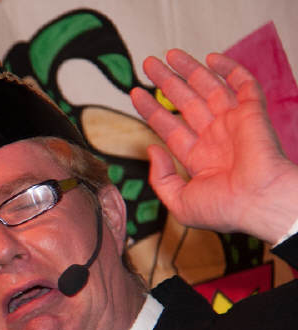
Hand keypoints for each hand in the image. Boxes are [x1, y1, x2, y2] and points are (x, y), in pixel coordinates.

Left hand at [130, 49, 297, 243]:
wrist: (258, 203)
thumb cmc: (224, 210)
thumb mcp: (179, 202)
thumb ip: (161, 178)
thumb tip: (152, 149)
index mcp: (198, 158)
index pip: (169, 127)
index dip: (151, 109)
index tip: (135, 92)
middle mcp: (215, 137)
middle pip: (185, 102)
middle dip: (166, 82)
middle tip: (148, 63)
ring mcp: (233, 123)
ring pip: (208, 87)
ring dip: (189, 69)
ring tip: (167, 55)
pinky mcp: (253, 112)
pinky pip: (243, 83)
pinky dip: (229, 68)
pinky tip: (211, 57)